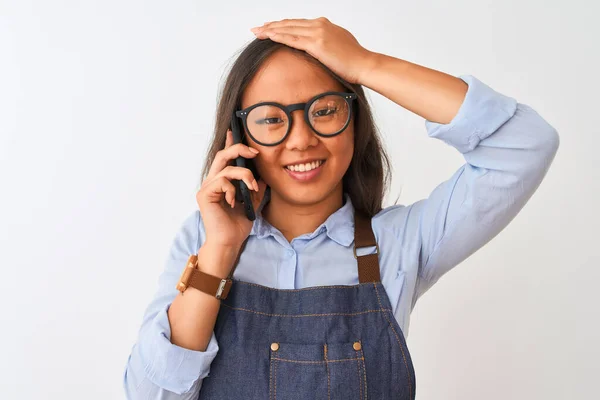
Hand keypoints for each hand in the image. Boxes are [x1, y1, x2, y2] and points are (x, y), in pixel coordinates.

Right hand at [196, 130, 267, 250]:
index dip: (230, 144)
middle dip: (238, 149)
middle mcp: (212, 182)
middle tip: (254, 152)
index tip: (235, 132)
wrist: (229, 242)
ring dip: (244, 175)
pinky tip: (234, 202)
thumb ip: (255, 189)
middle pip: (222, 155)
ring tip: (252, 187)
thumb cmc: (237, 225)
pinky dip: (232, 189)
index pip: (226, 158)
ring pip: (226, 168)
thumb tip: (263, 175)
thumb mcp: (252, 203)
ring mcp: (206, 187)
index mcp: (222, 182)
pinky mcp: (204, 194)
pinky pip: (222, 181)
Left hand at [251, 17, 376, 84]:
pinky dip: (278, 36)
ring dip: (270, 30)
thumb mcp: (339, 46)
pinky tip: (268, 36)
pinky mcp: (316, 44)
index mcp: (324, 25)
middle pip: (290, 24)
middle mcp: (320, 25)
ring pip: (288, 29)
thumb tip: (319, 50)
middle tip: (257, 29)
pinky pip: (292, 39)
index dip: (282, 25)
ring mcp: (318, 33)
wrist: (364, 65)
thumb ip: (326, 44)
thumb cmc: (354, 60)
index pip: (298, 23)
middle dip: (271, 26)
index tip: (271, 28)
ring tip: (257, 32)